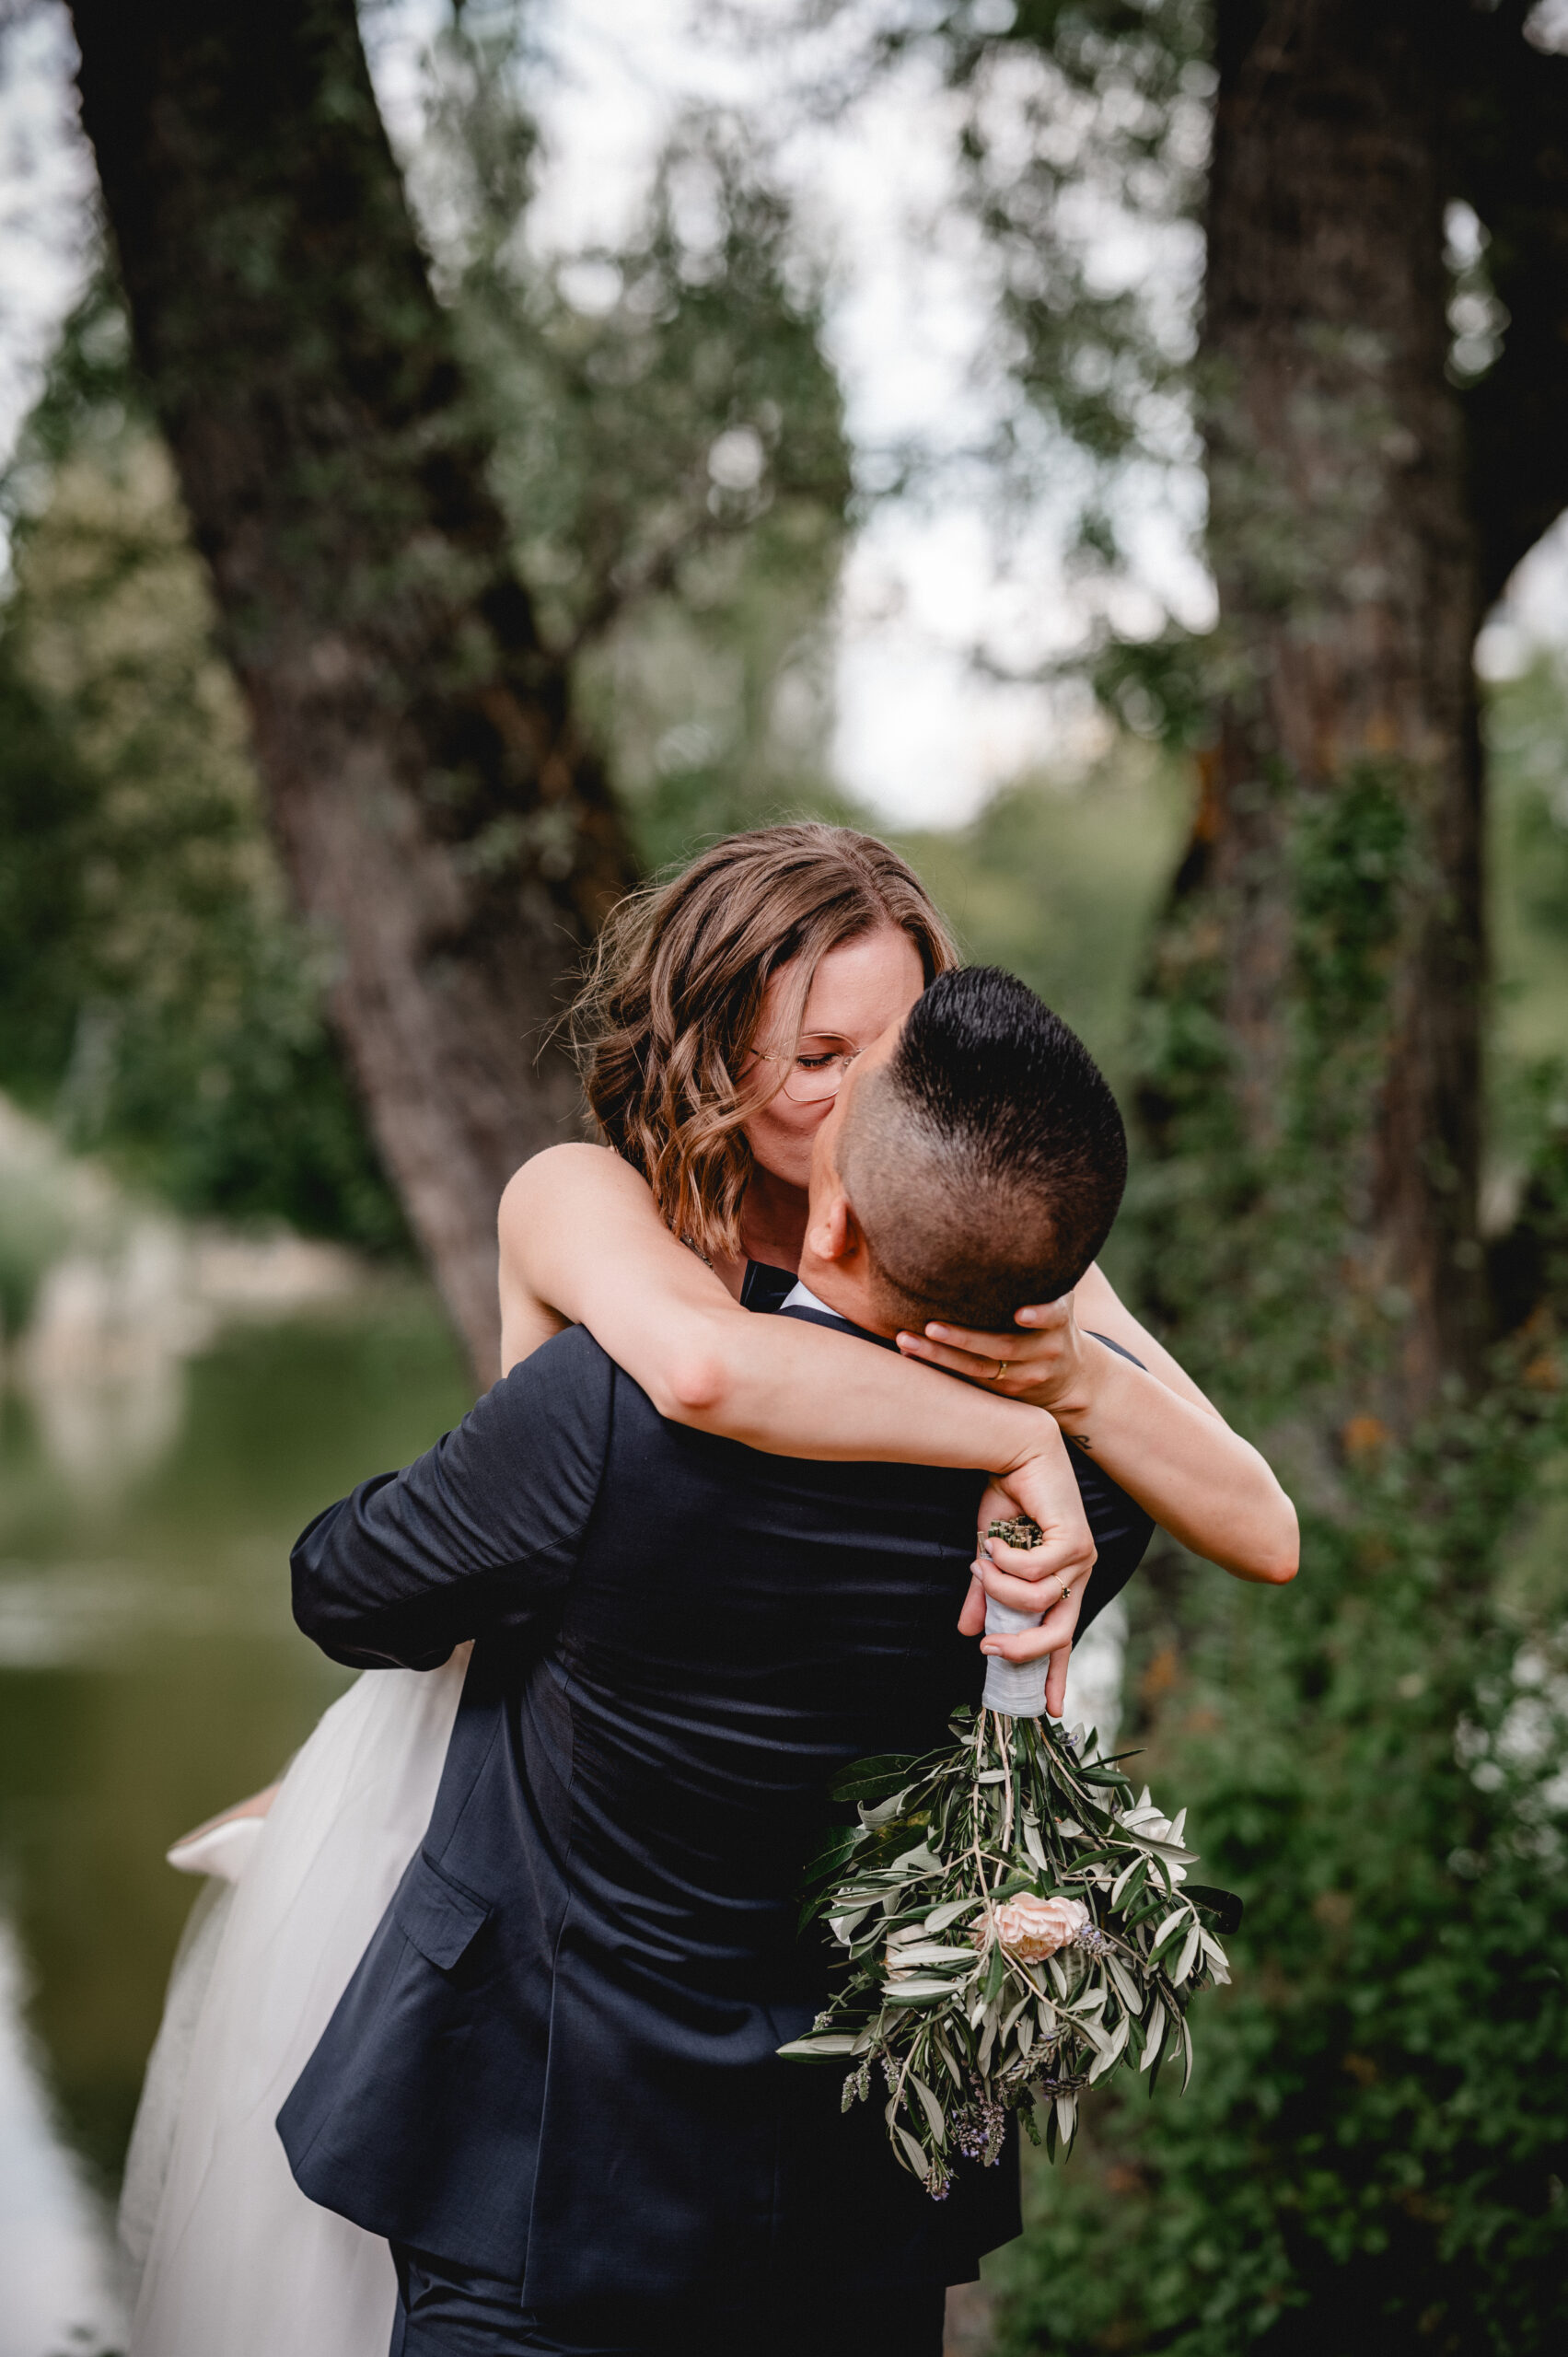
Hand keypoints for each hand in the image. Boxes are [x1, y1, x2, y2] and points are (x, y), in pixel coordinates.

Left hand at [896, 1291, 1091, 1416]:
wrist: (1071, 1376)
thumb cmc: (1050, 1321)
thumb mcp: (1058, 1298)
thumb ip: (1038, 1274)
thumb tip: (1002, 1228)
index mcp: (1058, 1320)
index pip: (1054, 1316)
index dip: (1040, 1315)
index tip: (1020, 1314)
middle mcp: (1045, 1349)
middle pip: (1004, 1346)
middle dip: (965, 1338)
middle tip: (930, 1326)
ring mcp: (1026, 1375)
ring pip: (980, 1369)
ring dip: (940, 1356)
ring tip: (906, 1340)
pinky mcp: (1007, 1392)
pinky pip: (969, 1381)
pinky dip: (940, 1368)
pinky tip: (910, 1356)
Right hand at [956, 1449, 1096, 1719]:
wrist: (1016, 1451)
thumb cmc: (1006, 1499)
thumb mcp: (989, 1556)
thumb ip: (983, 1594)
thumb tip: (967, 1632)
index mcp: (1062, 1583)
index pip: (1062, 1638)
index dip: (1056, 1674)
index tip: (1050, 1711)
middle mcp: (1078, 1575)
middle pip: (1060, 1634)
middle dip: (1022, 1649)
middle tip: (988, 1648)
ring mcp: (1082, 1558)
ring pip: (1037, 1601)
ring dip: (999, 1587)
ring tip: (982, 1561)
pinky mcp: (1076, 1539)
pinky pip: (1034, 1571)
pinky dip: (1006, 1561)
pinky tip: (995, 1540)